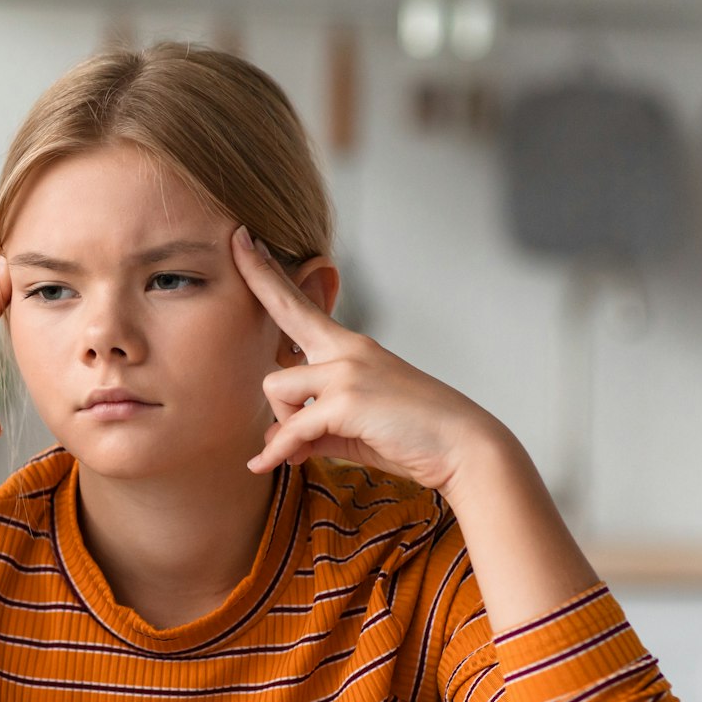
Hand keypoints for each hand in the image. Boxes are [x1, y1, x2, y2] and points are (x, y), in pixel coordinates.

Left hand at [232, 227, 506, 497]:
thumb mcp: (353, 429)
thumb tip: (274, 443)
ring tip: (304, 448)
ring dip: (283, 424)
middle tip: (237, 236)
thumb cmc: (412, 436)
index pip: (302, 305)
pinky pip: (292, 429)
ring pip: (275, 388)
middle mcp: (346, 350)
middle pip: (287, 309)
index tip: (248, 240)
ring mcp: (347, 371)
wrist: (463, 449)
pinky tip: (268, 465)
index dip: (272, 275)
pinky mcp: (346, 400)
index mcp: (350, 349)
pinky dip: (280, 452)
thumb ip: (313, 428)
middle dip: (259, 273)